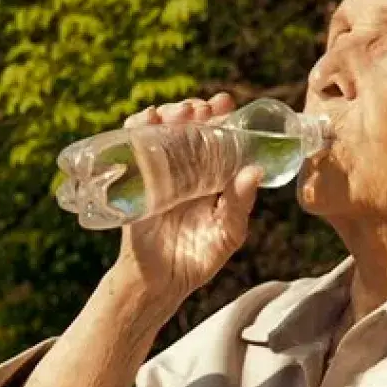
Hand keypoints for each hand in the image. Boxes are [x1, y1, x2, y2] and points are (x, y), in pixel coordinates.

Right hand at [112, 93, 262, 304]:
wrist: (159, 282)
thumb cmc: (196, 260)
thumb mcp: (226, 234)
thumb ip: (239, 205)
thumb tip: (254, 171)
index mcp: (211, 176)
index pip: (217, 135)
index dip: (220, 115)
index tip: (225, 104)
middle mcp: (186, 169)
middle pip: (188, 125)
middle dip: (194, 109)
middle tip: (202, 109)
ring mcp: (159, 172)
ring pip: (161, 129)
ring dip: (169, 113)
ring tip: (179, 114)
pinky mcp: (135, 179)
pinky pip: (132, 145)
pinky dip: (137, 126)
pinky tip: (146, 120)